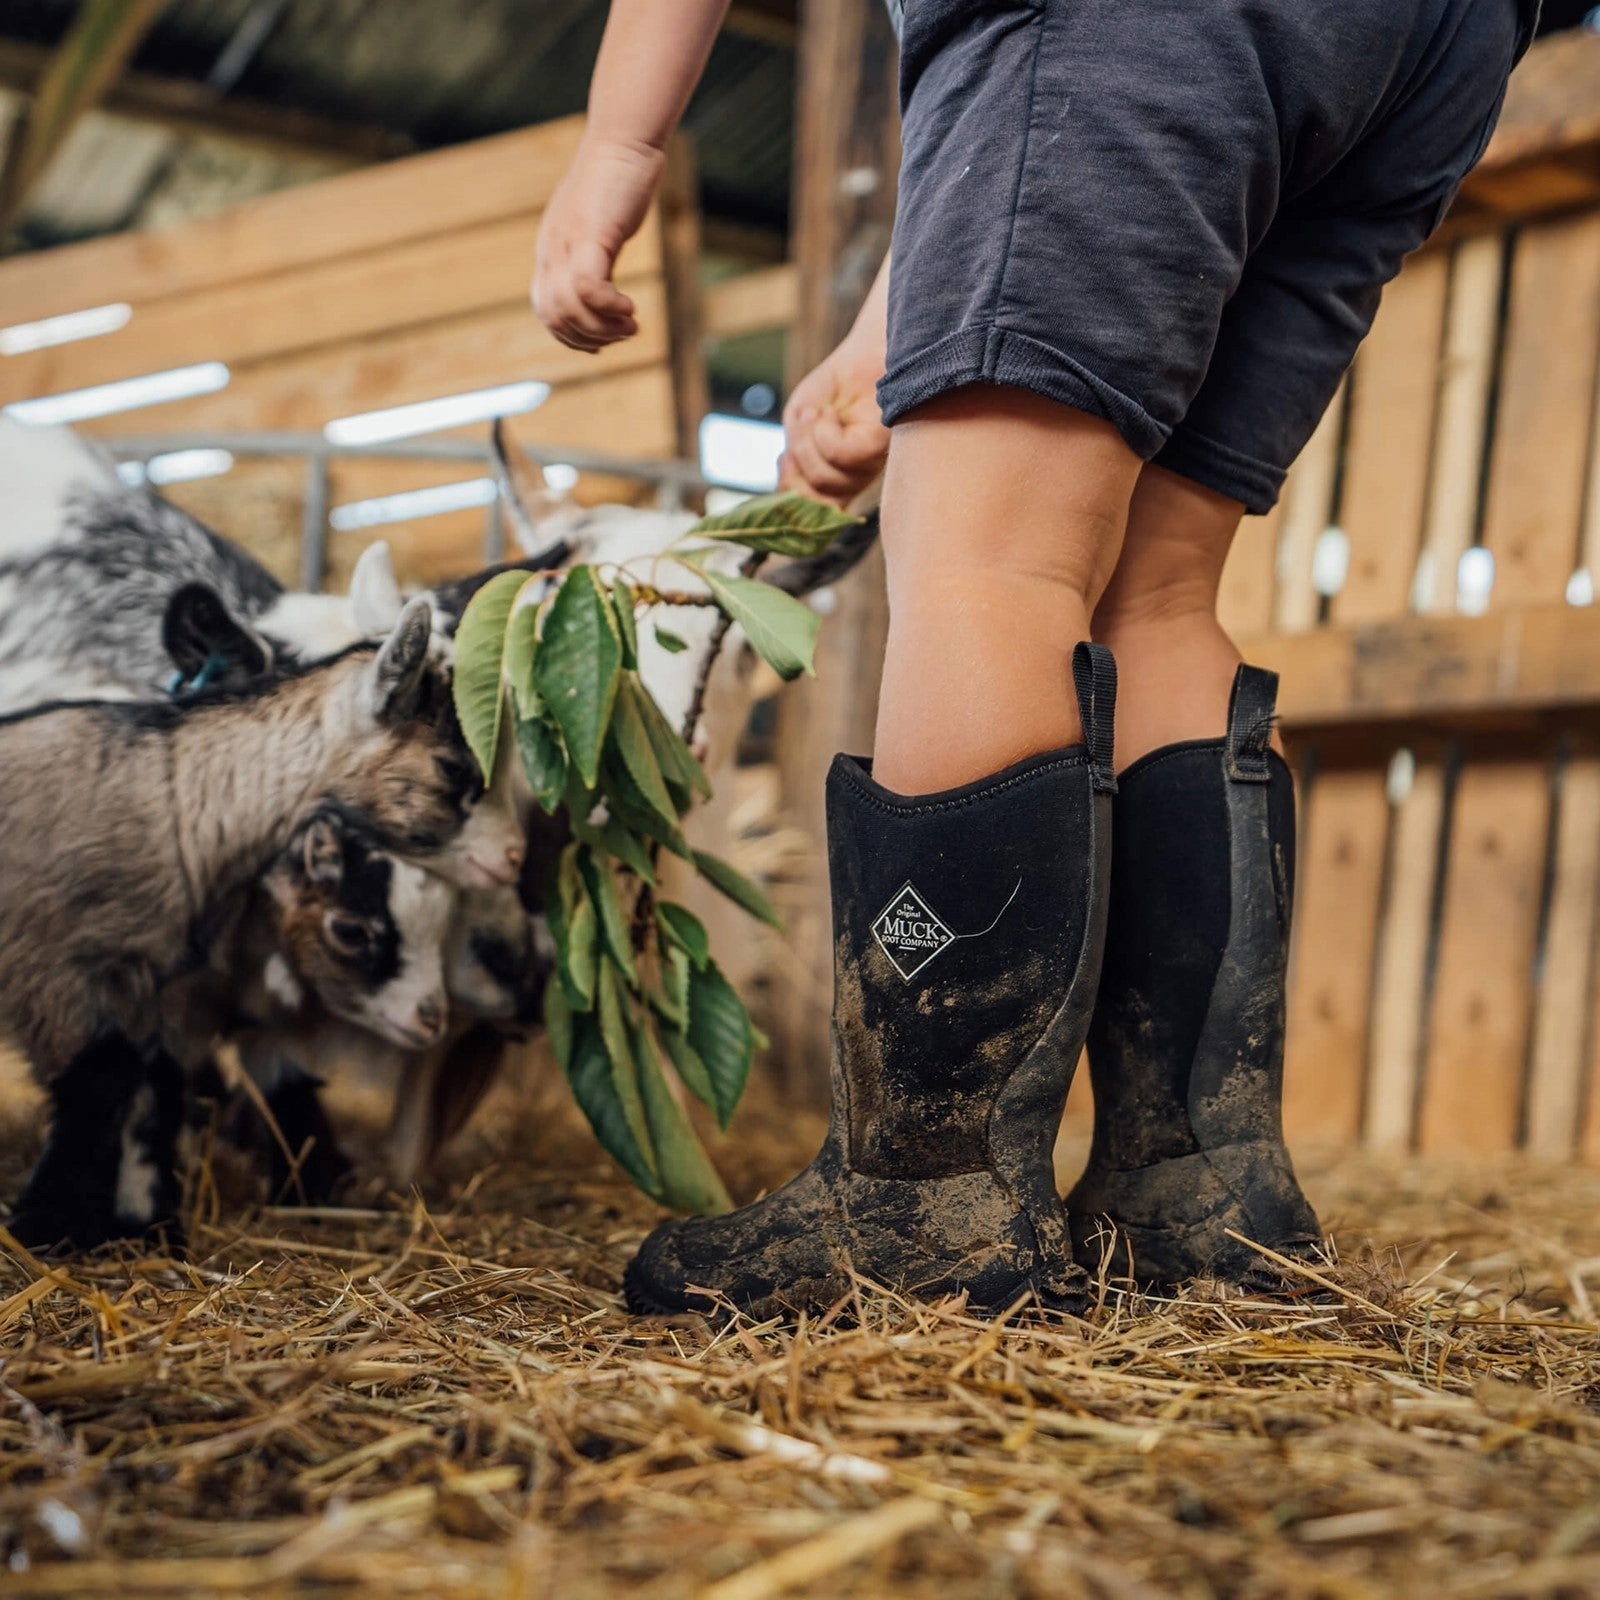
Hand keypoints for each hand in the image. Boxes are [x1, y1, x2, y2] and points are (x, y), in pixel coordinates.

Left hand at [533, 136, 664, 352]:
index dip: (571, 337)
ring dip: (602, 328)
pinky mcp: (590, 234)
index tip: (602, 343)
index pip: (545, 310)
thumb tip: (601, 289)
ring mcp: (567, 241)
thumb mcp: (598, 228)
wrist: (624, 139)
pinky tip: (630, 307)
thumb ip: (593, 258)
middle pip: (554, 316)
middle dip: (590, 337)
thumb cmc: (617, 181)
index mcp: (550, 251)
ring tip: (631, 325)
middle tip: (625, 333)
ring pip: (569, 307)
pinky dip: (609, 307)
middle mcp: (552, 249)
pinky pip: (588, 287)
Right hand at [779, 332, 890, 505]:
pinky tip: (829, 413)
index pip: (813, 513)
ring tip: (818, 413)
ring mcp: (870, 468)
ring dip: (808, 441)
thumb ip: (794, 456)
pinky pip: (840, 457)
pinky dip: (823, 433)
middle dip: (797, 463)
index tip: (785, 460)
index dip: (792, 492)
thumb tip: (788, 485)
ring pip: (826, 480)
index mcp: (838, 481)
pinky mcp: (879, 448)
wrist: (863, 354)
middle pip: (815, 499)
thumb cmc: (833, 390)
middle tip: (803, 424)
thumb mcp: (800, 425)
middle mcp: (857, 480)